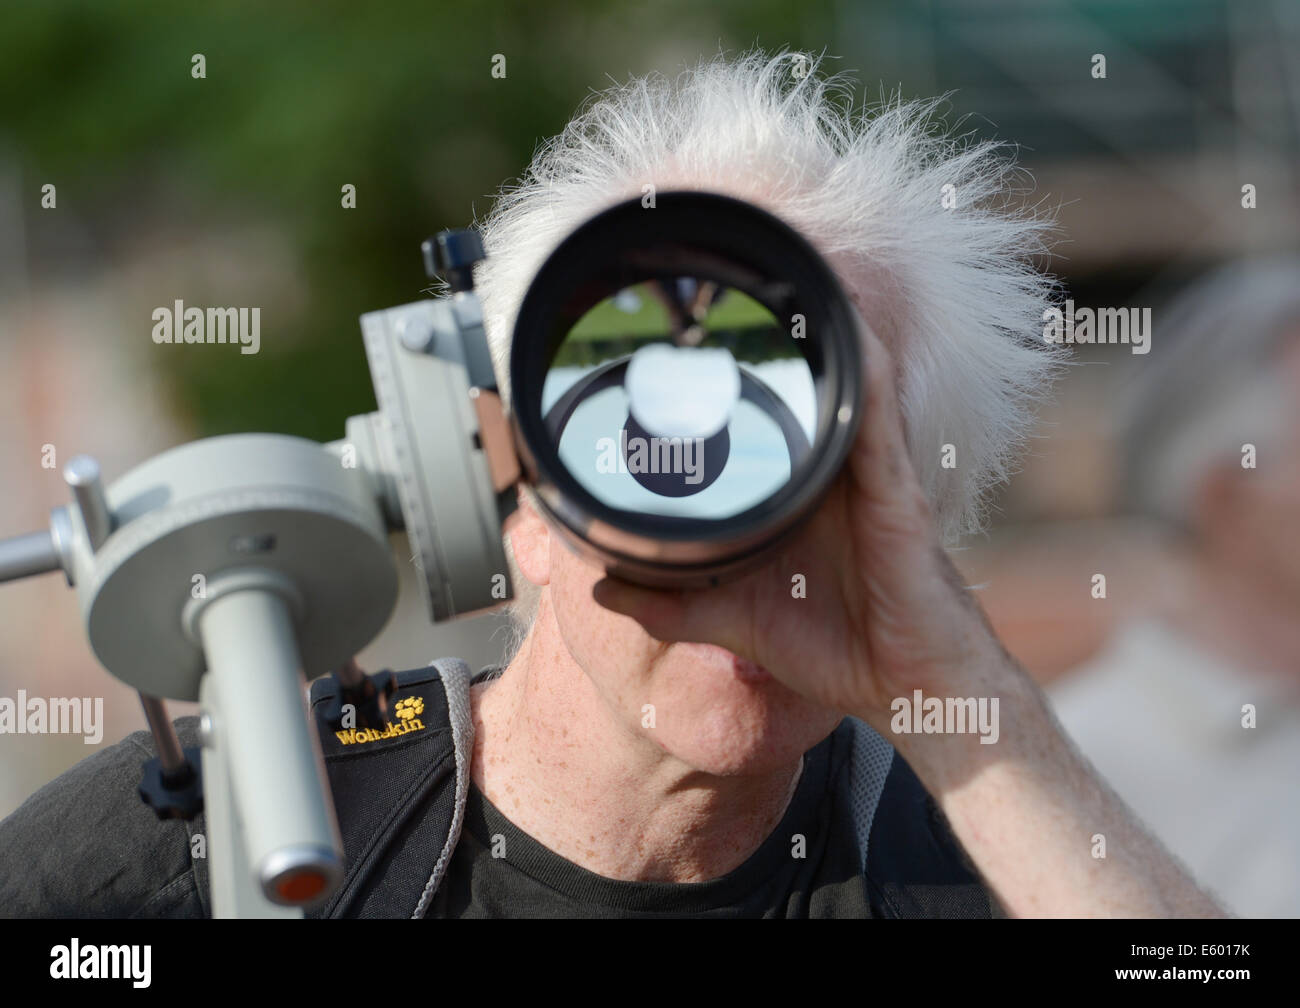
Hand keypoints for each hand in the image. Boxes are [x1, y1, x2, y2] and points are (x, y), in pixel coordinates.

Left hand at [591, 312, 1006, 738]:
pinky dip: (870, 372)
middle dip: (780, 334)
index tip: (688, 334)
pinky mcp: (899, 495)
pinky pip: (883, 422)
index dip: (737, 374)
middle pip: (809, 388)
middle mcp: (838, 476)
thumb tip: (603, 592)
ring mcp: (873, 478)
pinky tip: (852, 328)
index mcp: (801, 497)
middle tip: (729, 284)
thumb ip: (672, 606)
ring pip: (851, 385)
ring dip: (825, 331)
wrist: (910, 691)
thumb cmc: (839, 651)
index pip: (768, 418)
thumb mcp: (735, 624)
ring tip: (786, 278)